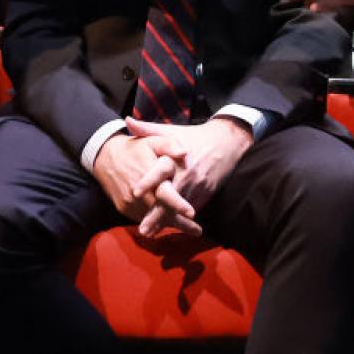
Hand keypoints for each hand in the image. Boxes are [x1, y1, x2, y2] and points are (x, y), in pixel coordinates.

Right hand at [92, 131, 196, 227]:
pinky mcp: (124, 208)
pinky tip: (169, 224)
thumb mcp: (152, 140)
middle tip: (198, 231)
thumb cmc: (134, 148)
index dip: (178, 204)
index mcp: (148, 175)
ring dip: (169, 224)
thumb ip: (169, 145)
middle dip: (180, 223)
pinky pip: (142, 218)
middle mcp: (138, 193)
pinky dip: (156, 222)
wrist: (105, 156)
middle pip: (161, 212)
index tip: (192, 213)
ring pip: (152, 219)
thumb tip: (184, 153)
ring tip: (189, 229)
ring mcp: (129, 203)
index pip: (164, 193)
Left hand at [128, 116, 252, 236]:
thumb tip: (127, 121)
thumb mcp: (171, 131)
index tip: (135, 192)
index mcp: (176, 157)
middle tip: (143, 229)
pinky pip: (191, 209)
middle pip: (169, 197)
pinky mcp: (205, 194)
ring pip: (180, 208)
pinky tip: (168, 228)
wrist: (226, 143)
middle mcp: (187, 173)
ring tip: (151, 233)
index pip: (160, 170)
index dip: (148, 181)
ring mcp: (197, 186)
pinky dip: (180, 220)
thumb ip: (147, 129)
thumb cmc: (193, 137)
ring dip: (166, 222)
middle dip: (156, 215)